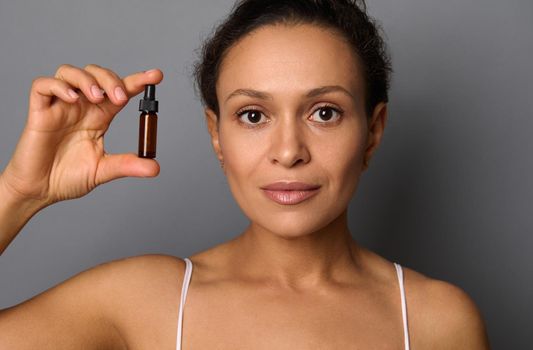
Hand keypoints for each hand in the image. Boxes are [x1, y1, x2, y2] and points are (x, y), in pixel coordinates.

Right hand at [1, 64, 162, 207]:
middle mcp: (81, 107)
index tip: (156, 76)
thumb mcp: (104, 170)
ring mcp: (60, 107)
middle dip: (111, 79)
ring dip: (87, 78)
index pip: (120, 91)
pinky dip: (58, 86)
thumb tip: (155, 167)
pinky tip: (72, 98)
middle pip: (97, 74)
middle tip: (120, 97)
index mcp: (99, 117)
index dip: (137, 81)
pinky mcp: (39, 112)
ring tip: (96, 96)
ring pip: (70, 72)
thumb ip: (128, 165)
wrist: (40, 191)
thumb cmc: (67, 177)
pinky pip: (43, 86)